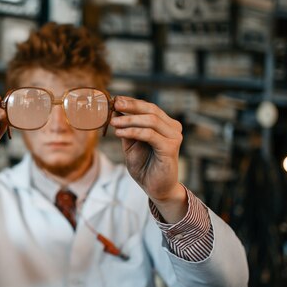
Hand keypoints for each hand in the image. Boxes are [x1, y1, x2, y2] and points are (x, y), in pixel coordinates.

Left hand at [110, 96, 186, 221]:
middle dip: (130, 106)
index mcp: (165, 124)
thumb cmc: (145, 166)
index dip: (131, 102)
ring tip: (113, 122)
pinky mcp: (171, 147)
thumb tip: (114, 111)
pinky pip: (149, 134)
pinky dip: (133, 131)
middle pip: (151, 109)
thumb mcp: (131, 144)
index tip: (115, 99)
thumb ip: (126, 129)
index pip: (148, 107)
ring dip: (129, 119)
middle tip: (114, 104)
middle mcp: (173, 128)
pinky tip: (119, 132)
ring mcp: (174, 136)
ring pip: (150, 120)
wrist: (155, 188)